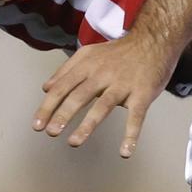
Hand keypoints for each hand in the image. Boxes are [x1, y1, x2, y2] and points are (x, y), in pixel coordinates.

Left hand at [33, 34, 178, 157]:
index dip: (48, 106)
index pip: (63, 87)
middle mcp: (103, 74)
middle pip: (79, 95)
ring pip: (103, 106)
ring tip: (74, 142)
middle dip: (63, 114)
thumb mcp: (90, 54)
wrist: (154, 41)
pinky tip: (125, 151)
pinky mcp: (143, 94)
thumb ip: (67, 70)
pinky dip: (131, 134)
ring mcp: (124, 84)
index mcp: (88, 65)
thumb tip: (46, 88)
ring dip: (88, 125)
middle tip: (51, 132)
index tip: (37, 125)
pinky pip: (136, 116)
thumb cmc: (119, 53)